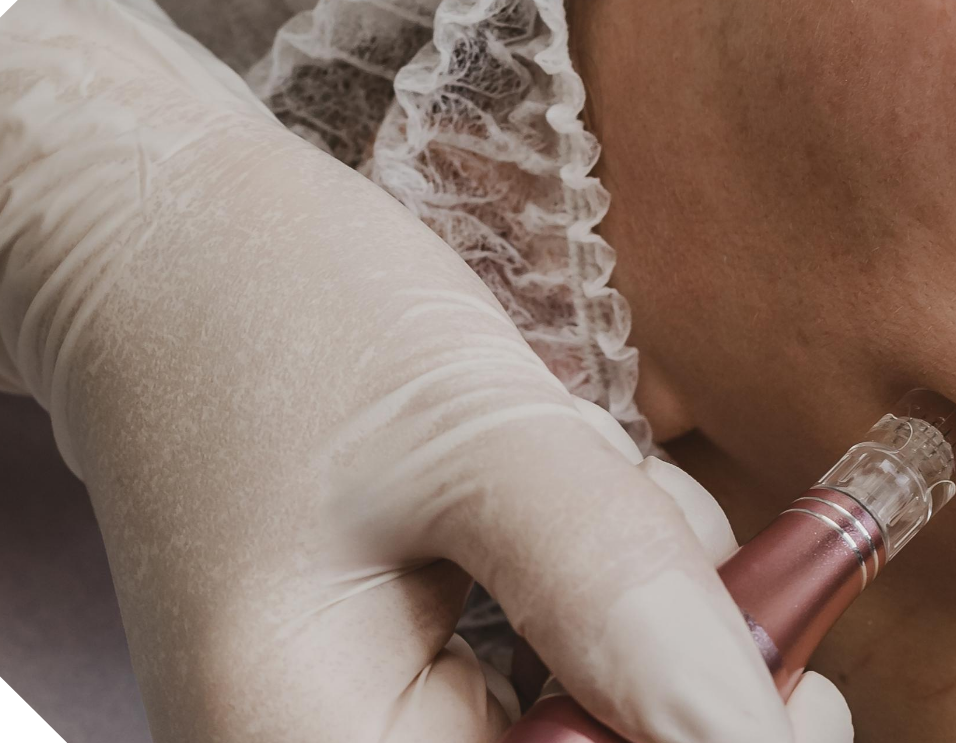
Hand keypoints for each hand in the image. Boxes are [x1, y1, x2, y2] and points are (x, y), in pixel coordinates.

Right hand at [0, 0, 850, 740]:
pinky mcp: (403, 701)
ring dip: (650, 633)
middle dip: (680, 684)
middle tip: (715, 564)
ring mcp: (365, 738)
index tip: (790, 670)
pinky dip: (608, 612)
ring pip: (589, 733)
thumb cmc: (279, 315)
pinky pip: (559, 696)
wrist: (165, 260)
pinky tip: (568, 507)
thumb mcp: (472, 433)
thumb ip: (617, 592)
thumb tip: (754, 734)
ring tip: (592, 490)